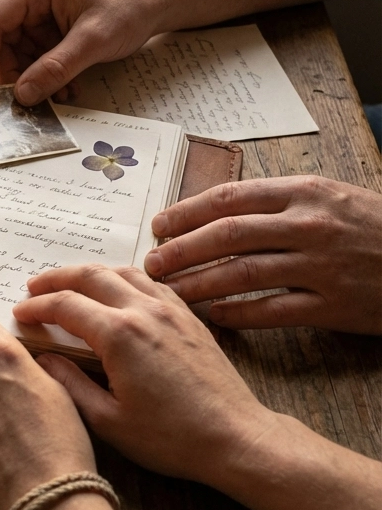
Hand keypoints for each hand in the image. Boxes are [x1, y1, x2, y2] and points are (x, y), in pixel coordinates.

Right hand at [0, 0, 160, 104]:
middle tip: (25, 103)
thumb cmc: (129, 6)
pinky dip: (49, 76)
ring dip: (35, 80)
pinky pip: (38, 58)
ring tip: (59, 96)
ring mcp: (40, 15)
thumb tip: (22, 95)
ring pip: (20, 55)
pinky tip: (68, 89)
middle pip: (2, 43)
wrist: (158, 0)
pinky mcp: (51, 30)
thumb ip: (55, 68)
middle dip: (15, 75)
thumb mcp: (92, 40)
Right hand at [13, 265, 274, 487]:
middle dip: (56, 278)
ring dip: (89, 272)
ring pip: (121, 271)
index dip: (37, 306)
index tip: (20, 313)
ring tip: (70, 284)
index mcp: (119, 335)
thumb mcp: (109, 422)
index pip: (65, 305)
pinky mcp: (188, 316)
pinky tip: (117, 290)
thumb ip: (70, 385)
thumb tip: (44, 358)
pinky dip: (124, 278)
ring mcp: (170, 309)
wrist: (236, 438)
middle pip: (90, 275)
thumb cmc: (173, 439)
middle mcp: (143, 311)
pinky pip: (150, 282)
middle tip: (33, 286)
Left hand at [143, 176, 381, 334]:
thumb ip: (277, 202)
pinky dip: (237, 314)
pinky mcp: (334, 306)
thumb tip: (213, 211)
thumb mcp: (328, 196)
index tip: (157, 225)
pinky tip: (213, 317)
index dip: (186, 212)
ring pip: (242, 274)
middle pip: (227, 235)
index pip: (228, 198)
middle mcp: (309, 225)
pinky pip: (272, 311)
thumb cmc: (372, 225)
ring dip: (198, 284)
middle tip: (150, 263)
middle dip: (180, 250)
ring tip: (169, 293)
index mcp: (303, 192)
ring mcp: (322, 267)